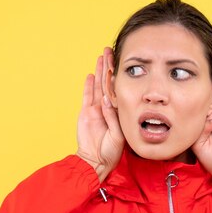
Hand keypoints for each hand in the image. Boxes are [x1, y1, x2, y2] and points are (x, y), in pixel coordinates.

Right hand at [76, 48, 123, 182]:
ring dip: (100, 71)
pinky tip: (91, 74)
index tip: (125, 63)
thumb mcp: (117, 135)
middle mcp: (107, 108)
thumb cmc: (111, 152)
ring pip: (98, 86)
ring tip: (101, 56)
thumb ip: (112, 118)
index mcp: (118, 112)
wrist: (95, 161)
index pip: (119, 90)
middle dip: (109, 67)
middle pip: (108, 83)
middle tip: (110, 51)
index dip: (121, 77)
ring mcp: (96, 110)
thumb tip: (107, 102)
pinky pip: (87, 96)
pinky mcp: (86, 114)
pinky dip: (89, 86)